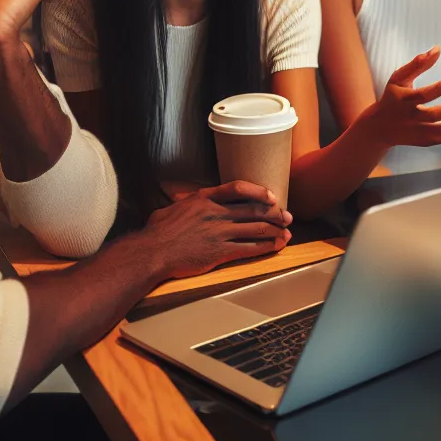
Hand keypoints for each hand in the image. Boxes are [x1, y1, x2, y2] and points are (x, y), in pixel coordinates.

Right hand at [143, 180, 293, 280]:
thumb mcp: (172, 208)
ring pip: (256, 228)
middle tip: (288, 217)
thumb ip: (186, 202)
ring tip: (287, 234)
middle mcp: (215, 212)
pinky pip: (249, 248)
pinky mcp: (220, 251)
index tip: (272, 197)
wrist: (153, 252)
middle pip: (254, 210)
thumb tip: (187, 201)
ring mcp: (219, 232)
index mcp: (204, 198)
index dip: (259, 191)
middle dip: (275, 214)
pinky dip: (266, 247)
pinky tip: (275, 247)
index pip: (238, 188)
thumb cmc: (157, 231)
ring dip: (275, 231)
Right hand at [360, 47, 440, 148]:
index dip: (438, 89)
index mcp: (403, 101)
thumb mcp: (398, 79)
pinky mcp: (430, 141)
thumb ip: (417, 64)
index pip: (421, 96)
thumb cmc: (393, 97)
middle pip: (434, 116)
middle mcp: (412, 119)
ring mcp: (421, 133)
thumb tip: (438, 48)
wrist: (380, 128)